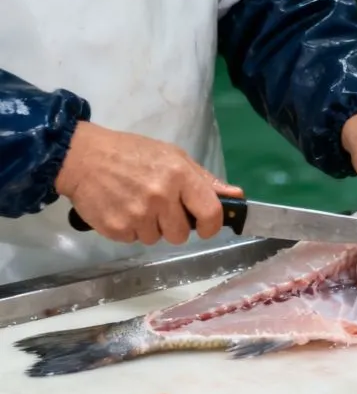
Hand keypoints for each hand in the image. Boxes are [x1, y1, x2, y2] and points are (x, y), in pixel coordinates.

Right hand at [54, 122, 243, 246]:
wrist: (81, 157)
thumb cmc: (132, 153)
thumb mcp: (173, 157)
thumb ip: (205, 180)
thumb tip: (236, 197)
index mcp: (179, 176)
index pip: (210, 213)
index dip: (212, 226)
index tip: (206, 227)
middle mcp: (160, 197)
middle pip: (181, 234)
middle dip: (174, 226)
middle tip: (160, 208)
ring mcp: (136, 215)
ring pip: (156, 239)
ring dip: (150, 227)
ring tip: (137, 204)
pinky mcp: (116, 228)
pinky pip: (133, 240)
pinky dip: (130, 229)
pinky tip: (121, 208)